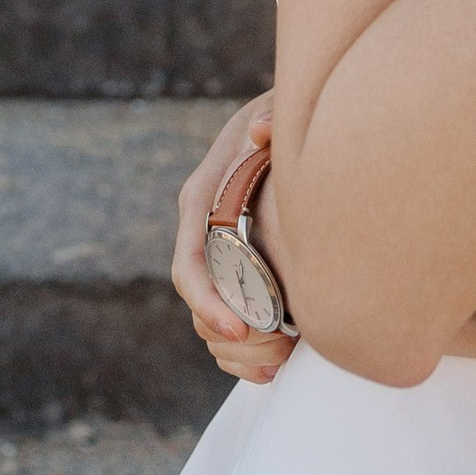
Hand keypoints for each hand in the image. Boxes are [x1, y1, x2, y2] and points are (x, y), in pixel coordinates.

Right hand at [172, 93, 294, 384]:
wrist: (284, 123)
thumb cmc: (278, 118)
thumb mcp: (275, 110)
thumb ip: (272, 117)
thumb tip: (262, 131)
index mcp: (202, 199)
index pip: (190, 261)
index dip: (208, 300)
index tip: (242, 327)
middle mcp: (201, 233)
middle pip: (198, 303)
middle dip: (233, 336)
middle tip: (280, 349)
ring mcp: (215, 255)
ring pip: (209, 321)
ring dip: (241, 350)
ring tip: (284, 357)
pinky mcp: (233, 271)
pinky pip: (224, 326)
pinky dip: (244, 354)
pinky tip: (277, 364)